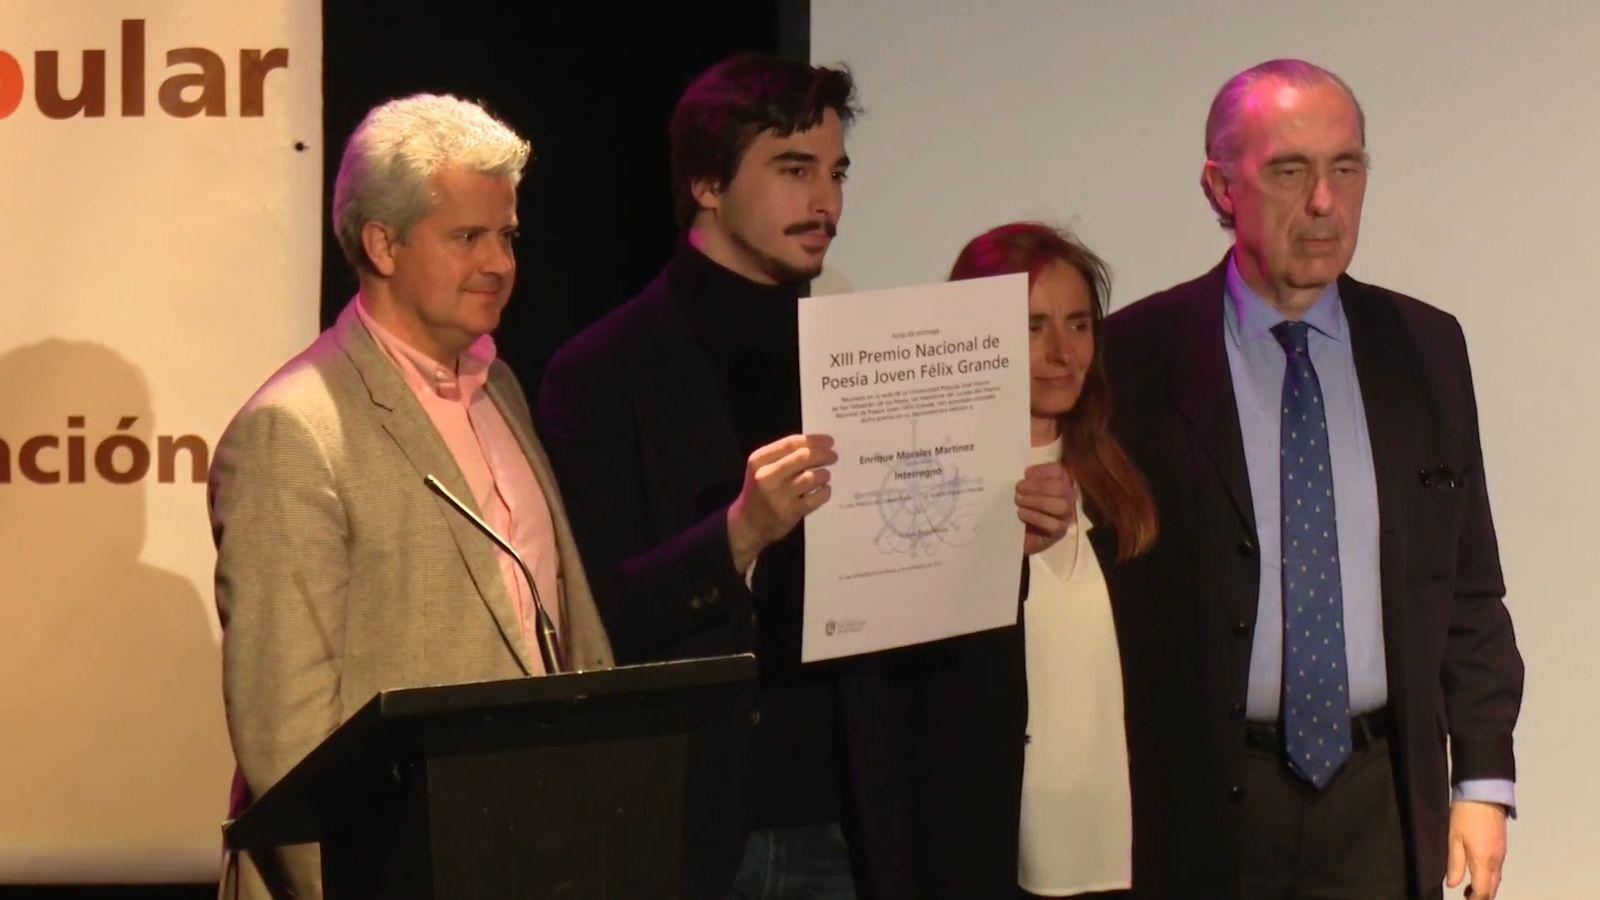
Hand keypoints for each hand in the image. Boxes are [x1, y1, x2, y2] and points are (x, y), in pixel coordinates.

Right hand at [728, 434, 837, 572]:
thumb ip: (783, 456)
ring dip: (824, 474)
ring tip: (825, 475)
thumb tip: (817, 445)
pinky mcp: (788, 513)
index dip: (814, 440)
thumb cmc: (760, 490)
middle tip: (833, 456)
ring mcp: (778, 496)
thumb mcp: (762, 468)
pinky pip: (815, 499)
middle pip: (803, 457)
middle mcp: (766, 476)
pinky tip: (825, 490)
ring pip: (810, 478)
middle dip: (823, 454)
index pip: (791, 443)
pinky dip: (824, 492)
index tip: (830, 441)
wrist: (748, 523)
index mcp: (759, 460)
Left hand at [1016, 461, 1076, 555]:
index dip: (1042, 471)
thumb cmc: (1021, 505)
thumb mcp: (1023, 489)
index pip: (1059, 471)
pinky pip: (1053, 524)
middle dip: (1037, 486)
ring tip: (1018, 501)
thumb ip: (1026, 477)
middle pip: (1060, 487)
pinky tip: (1021, 514)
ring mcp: (1066, 515)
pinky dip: (1035, 517)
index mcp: (1060, 481)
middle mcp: (1067, 496)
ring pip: (1060, 505)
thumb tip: (1022, 470)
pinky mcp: (1060, 532)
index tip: (1025, 474)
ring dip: (1036, 501)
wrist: (1015, 533)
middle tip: (1018, 489)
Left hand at [1446, 800, 1507, 899]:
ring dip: (1487, 888)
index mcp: (1484, 862)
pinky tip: (1480, 874)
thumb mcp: (1454, 840)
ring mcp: (1502, 854)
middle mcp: (1497, 861)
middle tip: (1468, 898)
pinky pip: (1498, 869)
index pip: (1483, 891)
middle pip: (1493, 888)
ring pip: (1497, 879)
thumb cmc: (1465, 816)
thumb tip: (1453, 884)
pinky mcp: (1502, 847)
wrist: (1484, 795)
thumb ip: (1455, 864)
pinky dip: (1491, 877)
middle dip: (1482, 897)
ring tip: (1471, 890)